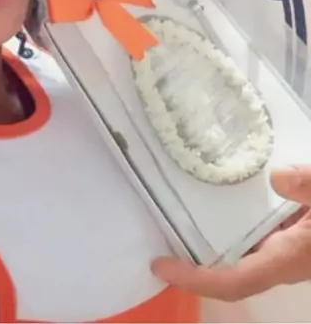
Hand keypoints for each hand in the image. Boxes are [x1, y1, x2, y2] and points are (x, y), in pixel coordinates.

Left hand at [151, 167, 310, 301]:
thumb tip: (278, 176)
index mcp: (291, 258)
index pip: (236, 281)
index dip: (196, 279)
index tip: (161, 266)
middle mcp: (287, 262)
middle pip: (233, 272)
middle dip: (197, 260)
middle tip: (161, 233)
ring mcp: (292, 251)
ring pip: (246, 253)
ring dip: (215, 240)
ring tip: (181, 211)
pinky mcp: (298, 236)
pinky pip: (260, 236)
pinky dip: (238, 222)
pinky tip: (227, 195)